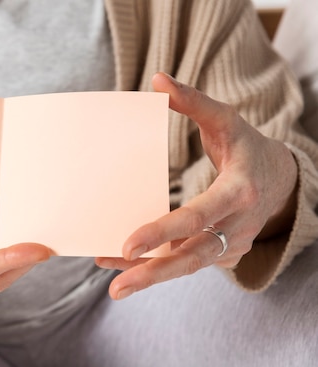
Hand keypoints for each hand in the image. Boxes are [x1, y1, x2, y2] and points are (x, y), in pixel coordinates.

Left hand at [96, 72, 297, 299]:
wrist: (280, 179)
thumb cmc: (247, 147)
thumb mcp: (226, 120)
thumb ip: (193, 102)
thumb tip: (157, 79)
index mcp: (237, 192)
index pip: (197, 217)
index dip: (163, 231)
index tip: (128, 244)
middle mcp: (237, 225)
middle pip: (193, 257)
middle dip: (154, 275)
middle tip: (116, 291)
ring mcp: (232, 244)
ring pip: (188, 265)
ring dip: (150, 276)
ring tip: (116, 286)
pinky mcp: (224, 253)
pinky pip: (187, 262)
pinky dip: (158, 265)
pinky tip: (124, 267)